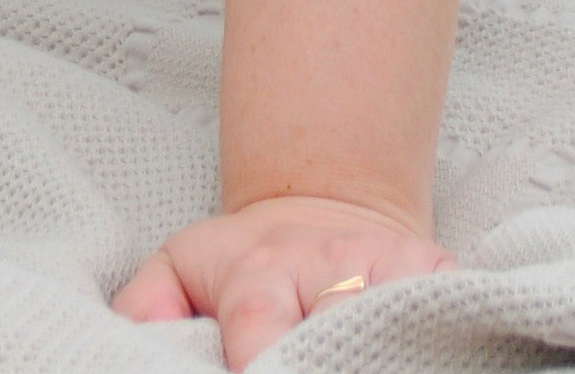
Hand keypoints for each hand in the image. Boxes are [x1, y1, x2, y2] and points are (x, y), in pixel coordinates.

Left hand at [112, 198, 449, 360]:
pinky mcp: (445, 279)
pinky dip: (437, 343)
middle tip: (300, 373)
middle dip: (324, 363)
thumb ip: (148, 305)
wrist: (336, 217)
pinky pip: (447, 321)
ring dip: (382, 352)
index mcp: (263, 270)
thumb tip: (128, 345)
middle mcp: (335, 266)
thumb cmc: (251, 265)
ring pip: (396, 326)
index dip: (259, 359)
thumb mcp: (186, 266)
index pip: (259, 320)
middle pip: (335, 334)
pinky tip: (424, 356)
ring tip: (371, 367)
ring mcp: (396, 274)